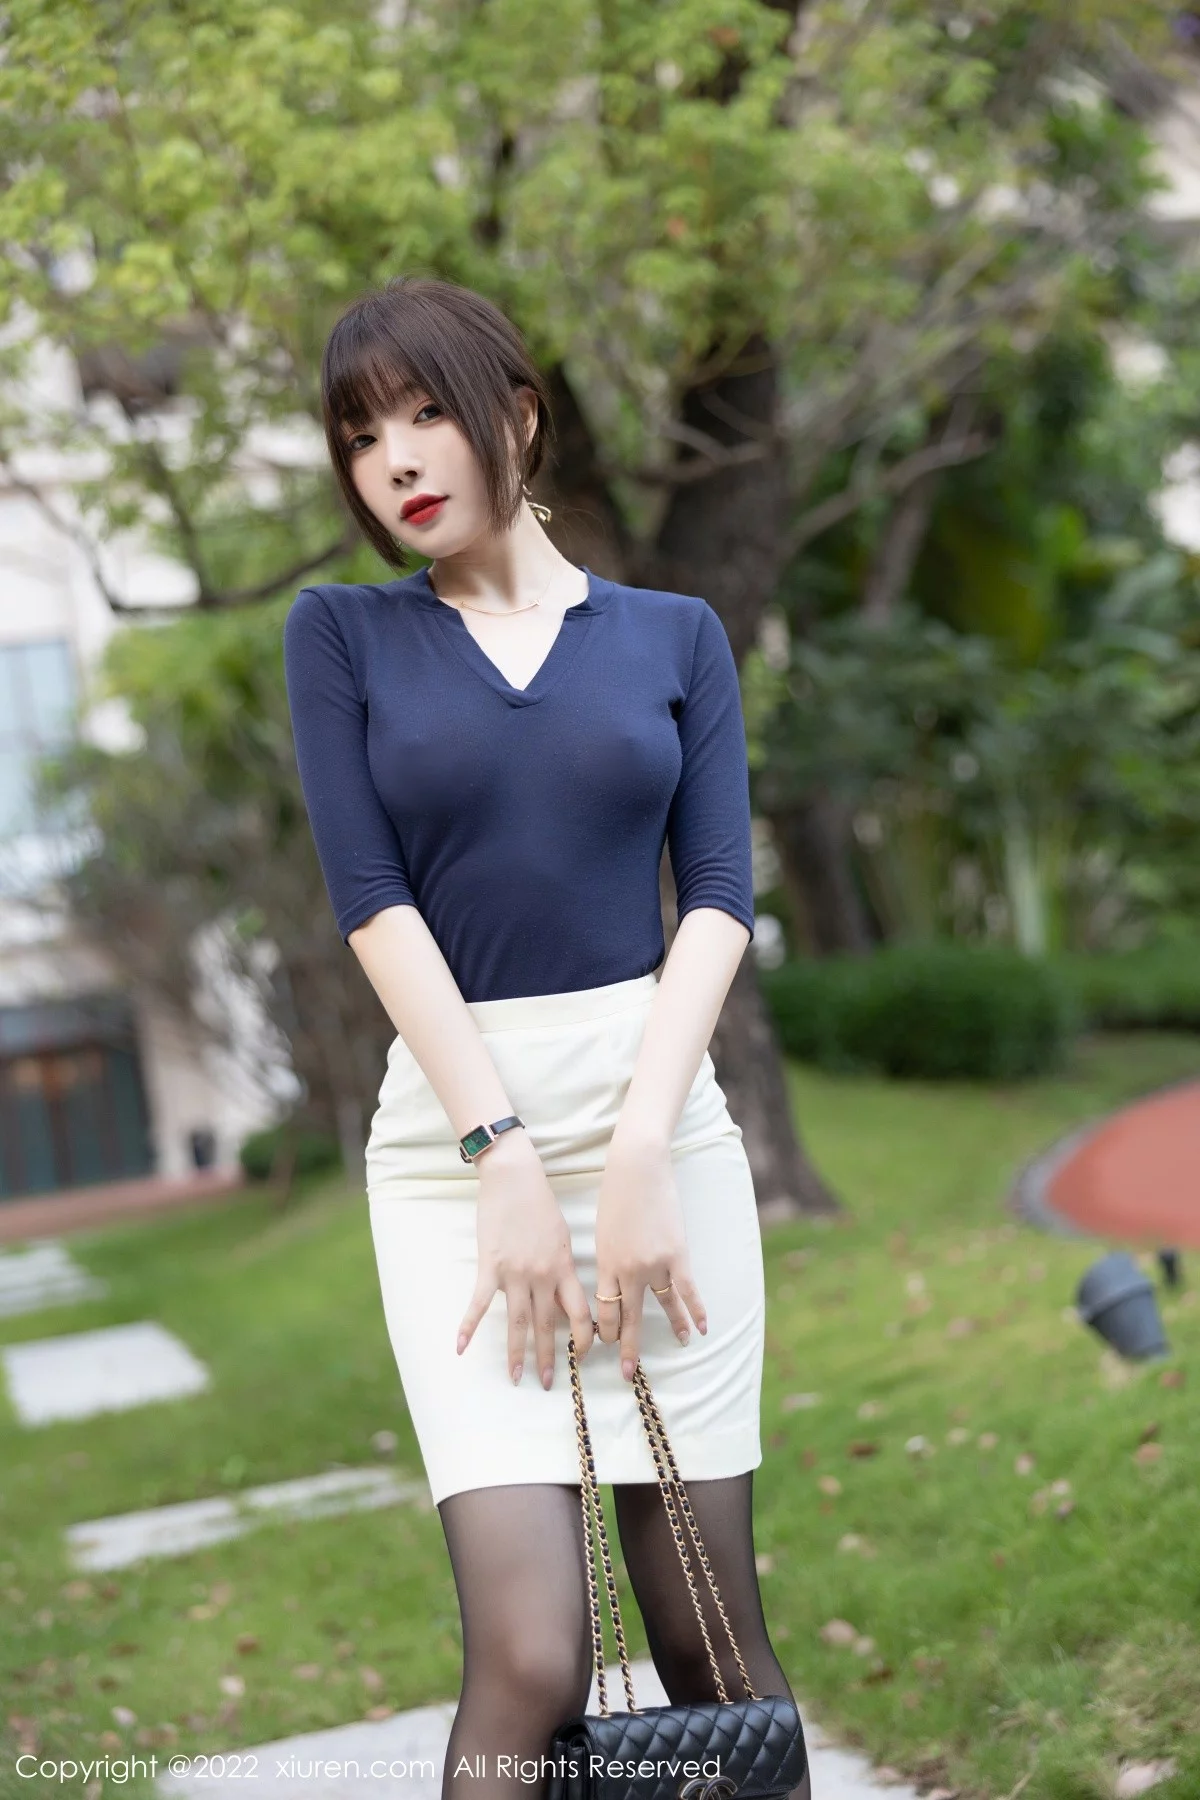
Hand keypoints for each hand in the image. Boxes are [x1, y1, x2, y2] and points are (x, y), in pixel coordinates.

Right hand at [455, 1129, 594, 1388]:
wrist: (514, 1177)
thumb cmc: (540, 1203)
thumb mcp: (562, 1236)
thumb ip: (563, 1267)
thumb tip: (564, 1294)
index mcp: (564, 1267)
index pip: (580, 1312)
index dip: (584, 1337)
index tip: (583, 1356)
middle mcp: (542, 1275)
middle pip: (547, 1325)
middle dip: (549, 1357)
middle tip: (549, 1384)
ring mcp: (515, 1273)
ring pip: (517, 1322)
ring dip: (517, 1353)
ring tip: (515, 1378)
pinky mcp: (489, 1266)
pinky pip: (479, 1303)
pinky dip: (469, 1325)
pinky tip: (460, 1347)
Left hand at [594, 1135, 707, 1380]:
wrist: (636, 1167)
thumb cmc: (615, 1194)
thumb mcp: (602, 1231)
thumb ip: (608, 1259)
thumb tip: (613, 1280)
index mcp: (604, 1265)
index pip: (604, 1311)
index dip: (605, 1332)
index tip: (606, 1346)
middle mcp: (627, 1271)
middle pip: (628, 1318)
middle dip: (627, 1348)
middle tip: (628, 1374)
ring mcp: (653, 1264)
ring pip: (662, 1307)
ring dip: (673, 1328)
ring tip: (680, 1344)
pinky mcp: (676, 1254)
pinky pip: (687, 1291)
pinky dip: (695, 1311)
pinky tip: (701, 1328)